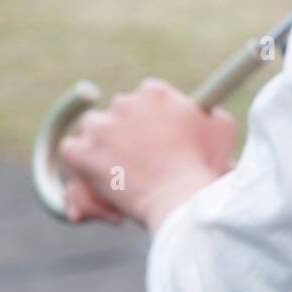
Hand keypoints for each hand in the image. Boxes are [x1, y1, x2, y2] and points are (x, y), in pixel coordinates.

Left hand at [57, 77, 235, 230]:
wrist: (181, 199)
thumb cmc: (205, 166)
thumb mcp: (221, 130)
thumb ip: (209, 114)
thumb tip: (205, 111)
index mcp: (155, 93)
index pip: (146, 97)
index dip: (150, 118)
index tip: (155, 136)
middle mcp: (125, 102)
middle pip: (119, 112)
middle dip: (128, 133)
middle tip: (140, 159)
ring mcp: (101, 127)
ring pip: (92, 128)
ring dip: (103, 146)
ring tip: (118, 172)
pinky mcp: (82, 152)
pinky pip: (70, 150)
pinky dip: (79, 163)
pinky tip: (96, 180)